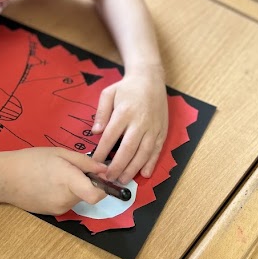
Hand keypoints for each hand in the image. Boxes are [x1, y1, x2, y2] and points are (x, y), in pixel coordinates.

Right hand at [0, 147, 106, 213]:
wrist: (5, 178)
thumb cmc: (32, 160)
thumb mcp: (60, 153)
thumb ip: (85, 162)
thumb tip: (105, 170)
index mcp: (69, 182)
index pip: (97, 195)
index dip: (104, 188)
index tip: (99, 177)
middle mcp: (66, 200)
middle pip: (87, 195)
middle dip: (84, 183)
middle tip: (68, 169)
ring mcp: (58, 209)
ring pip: (76, 199)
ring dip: (73, 189)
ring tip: (54, 176)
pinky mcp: (51, 214)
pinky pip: (65, 203)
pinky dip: (63, 195)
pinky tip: (47, 185)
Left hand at [91, 67, 168, 184]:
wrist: (150, 78)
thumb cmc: (126, 87)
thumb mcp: (108, 93)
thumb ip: (101, 113)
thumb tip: (95, 132)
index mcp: (124, 112)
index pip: (111, 136)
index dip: (102, 152)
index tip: (95, 163)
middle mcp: (140, 121)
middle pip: (128, 148)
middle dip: (118, 166)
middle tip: (109, 178)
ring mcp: (153, 127)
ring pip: (144, 153)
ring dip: (133, 169)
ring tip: (123, 180)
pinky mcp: (162, 130)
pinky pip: (157, 150)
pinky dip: (152, 163)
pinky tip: (145, 174)